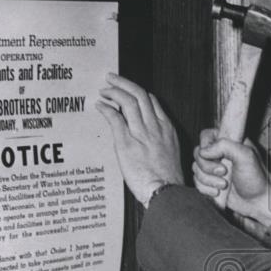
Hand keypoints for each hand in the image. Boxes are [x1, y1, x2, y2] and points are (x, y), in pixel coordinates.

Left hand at [97, 73, 183, 206]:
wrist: (166, 192)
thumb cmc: (168, 182)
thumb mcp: (170, 156)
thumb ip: (160, 143)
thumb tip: (147, 140)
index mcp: (167, 130)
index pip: (152, 102)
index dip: (138, 92)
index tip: (129, 91)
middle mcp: (155, 127)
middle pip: (139, 95)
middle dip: (124, 83)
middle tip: (111, 78)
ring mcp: (141, 133)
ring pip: (128, 101)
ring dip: (114, 91)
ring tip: (104, 89)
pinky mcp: (127, 143)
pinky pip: (115, 118)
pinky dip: (107, 108)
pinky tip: (100, 105)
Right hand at [193, 128, 270, 232]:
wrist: (258, 202)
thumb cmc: (256, 178)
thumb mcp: (245, 156)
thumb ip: (224, 146)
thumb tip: (203, 151)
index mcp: (229, 142)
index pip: (206, 135)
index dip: (207, 147)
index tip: (218, 158)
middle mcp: (219, 154)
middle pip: (197, 154)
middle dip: (208, 167)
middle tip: (224, 172)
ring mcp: (213, 169)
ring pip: (196, 169)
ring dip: (208, 180)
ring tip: (224, 185)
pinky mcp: (210, 183)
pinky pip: (197, 182)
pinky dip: (205, 189)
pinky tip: (218, 192)